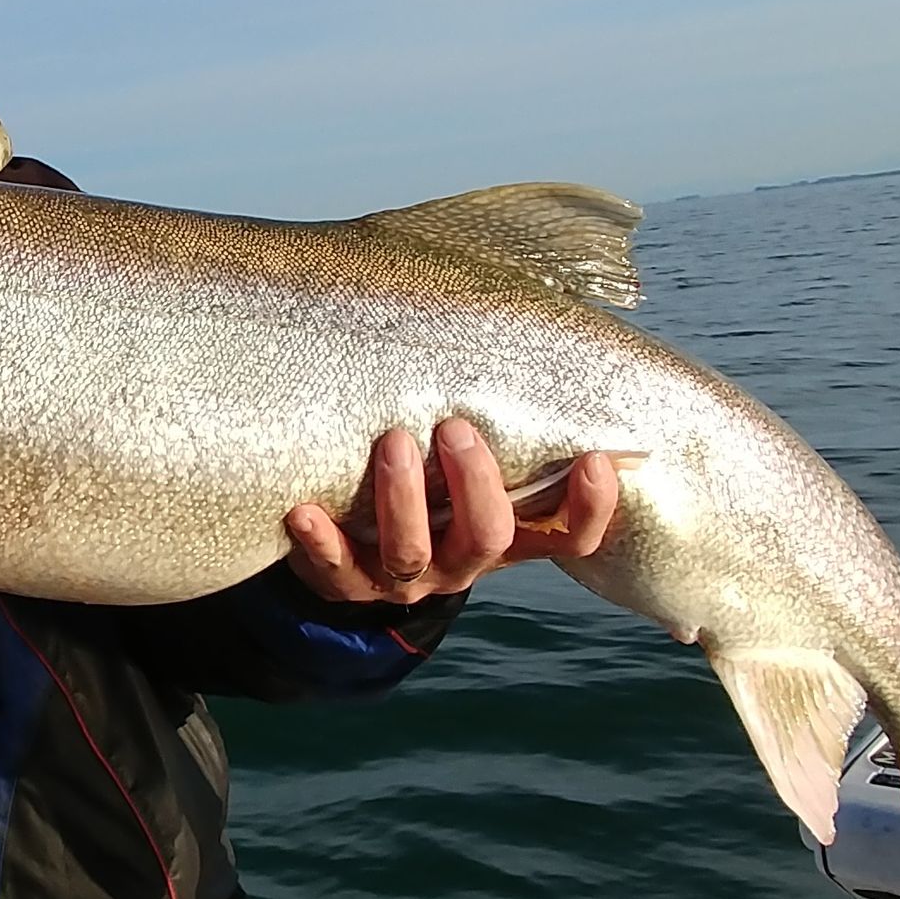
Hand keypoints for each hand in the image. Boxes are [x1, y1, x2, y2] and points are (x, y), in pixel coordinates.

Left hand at [284, 418, 619, 604]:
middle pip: (488, 537)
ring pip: (412, 552)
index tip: (595, 460)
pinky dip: (320, 542)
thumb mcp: (467, 462)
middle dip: (475, 484)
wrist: (354, 550)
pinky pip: (335, 570)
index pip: (568, 536)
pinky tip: (304, 512)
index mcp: (506, 534)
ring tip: (392, 442)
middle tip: (455, 428)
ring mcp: (407, 579)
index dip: (589, 508)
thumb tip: (516, 314)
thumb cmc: (427, 483)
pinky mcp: (348, 584)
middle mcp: (463, 562)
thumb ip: (496, 419)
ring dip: (404, 498)